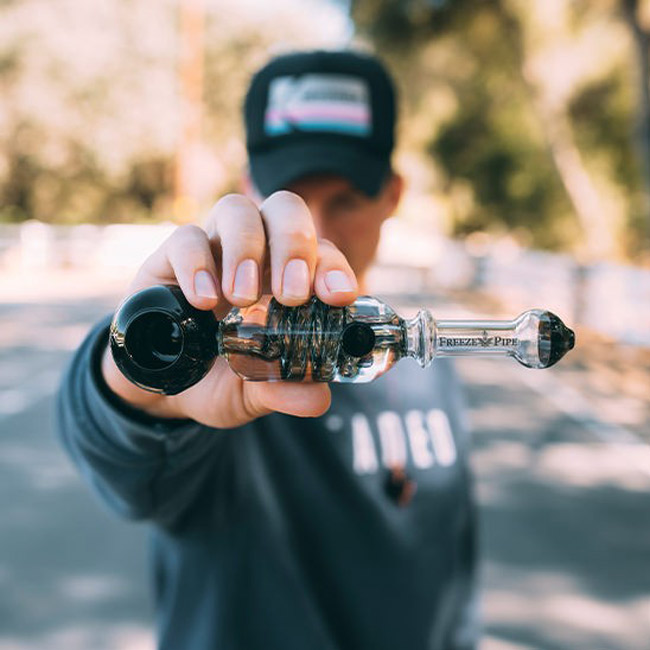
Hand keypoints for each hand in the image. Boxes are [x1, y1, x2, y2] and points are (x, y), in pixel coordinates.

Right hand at [101, 191, 358, 427]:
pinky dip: (197, 264)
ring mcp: (214, 248)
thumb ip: (283, 391)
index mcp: (289, 278)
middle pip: (284, 210)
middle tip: (291, 294)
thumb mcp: (253, 393)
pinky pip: (184, 238)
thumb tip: (318, 398)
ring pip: (237, 210)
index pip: (322, 253)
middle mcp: (258, 253)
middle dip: (294, 245)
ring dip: (246, 249)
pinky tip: (202, 300)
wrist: (163, 387)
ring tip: (240, 297)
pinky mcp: (170, 256)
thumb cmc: (221, 378)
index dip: (334, 268)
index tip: (339, 297)